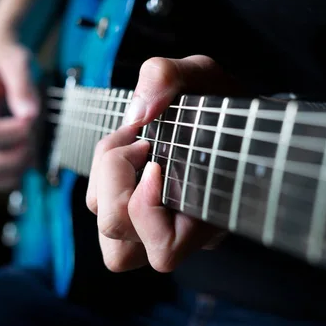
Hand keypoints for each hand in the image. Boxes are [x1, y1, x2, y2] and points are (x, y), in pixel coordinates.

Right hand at [0, 32, 38, 190]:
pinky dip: (7, 179)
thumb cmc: (9, 64)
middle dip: (15, 158)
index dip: (16, 133)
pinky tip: (23, 161)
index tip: (32, 118)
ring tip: (30, 151)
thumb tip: (28, 114)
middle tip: (33, 140)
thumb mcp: (19, 62)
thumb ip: (23, 85)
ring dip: (12, 171)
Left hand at [86, 55, 229, 272]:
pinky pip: (107, 220)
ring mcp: (158, 231)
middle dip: (114, 183)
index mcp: (207, 217)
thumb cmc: (219, 102)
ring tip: (127, 152)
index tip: (155, 161)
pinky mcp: (139, 220)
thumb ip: (166, 77)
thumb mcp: (200, 75)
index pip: (165, 251)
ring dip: (103, 189)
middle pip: (119, 246)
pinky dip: (102, 186)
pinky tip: (124, 158)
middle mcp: (182, 234)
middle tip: (140, 144)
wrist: (223, 113)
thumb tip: (137, 114)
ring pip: (110, 241)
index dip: (146, 209)